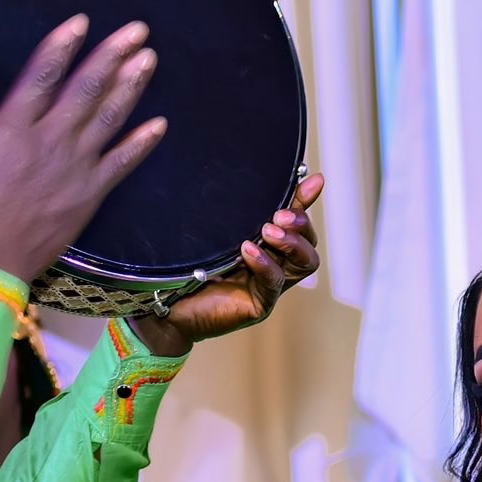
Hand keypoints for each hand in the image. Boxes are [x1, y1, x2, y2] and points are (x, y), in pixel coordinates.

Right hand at [0, 16, 166, 282]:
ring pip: (108, 119)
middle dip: (112, 56)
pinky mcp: (89, 196)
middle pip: (86, 89)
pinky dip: (141, 144)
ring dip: (130, 87)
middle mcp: (48, 142)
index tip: (81, 22)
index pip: (42, 75)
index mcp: (12, 129)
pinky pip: (121, 164)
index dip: (63, 46)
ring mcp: (74, 168)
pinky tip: (159, 124)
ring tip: (148, 60)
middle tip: (136, 31)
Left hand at [130, 174, 324, 354]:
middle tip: (280, 214)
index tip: (314, 181)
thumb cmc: (188, 267)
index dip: (306, 200)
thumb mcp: (216, 232)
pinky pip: (273, 283)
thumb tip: (244, 176)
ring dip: (291, 243)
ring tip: (268, 230)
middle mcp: (274, 265)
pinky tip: (248, 250)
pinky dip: (264, 263)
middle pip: (310, 244)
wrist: (167, 304)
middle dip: (301, 224)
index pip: (297, 221)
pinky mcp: (259, 305)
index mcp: (268, 246)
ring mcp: (269, 287)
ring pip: (304, 264)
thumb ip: (236, 213)